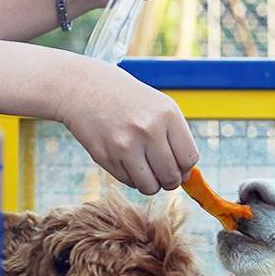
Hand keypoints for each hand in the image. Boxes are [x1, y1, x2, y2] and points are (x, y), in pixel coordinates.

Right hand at [56, 58, 199, 194]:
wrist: (85, 88)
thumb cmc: (129, 101)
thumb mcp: (159, 107)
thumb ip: (176, 139)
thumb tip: (187, 178)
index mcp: (167, 114)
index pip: (189, 159)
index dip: (185, 169)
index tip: (178, 167)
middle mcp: (149, 129)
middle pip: (171, 176)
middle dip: (169, 181)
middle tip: (161, 173)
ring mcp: (125, 144)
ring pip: (150, 187)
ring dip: (150, 184)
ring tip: (145, 169)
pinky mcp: (106, 156)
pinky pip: (129, 183)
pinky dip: (130, 178)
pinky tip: (124, 159)